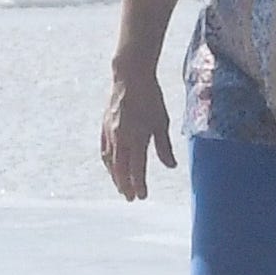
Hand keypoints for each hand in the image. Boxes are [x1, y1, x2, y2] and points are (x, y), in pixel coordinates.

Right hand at [96, 52, 175, 198]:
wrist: (129, 77)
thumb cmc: (150, 98)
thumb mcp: (161, 122)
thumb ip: (164, 146)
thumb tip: (171, 166)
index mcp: (137, 136)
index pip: (137, 167)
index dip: (139, 184)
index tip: (142, 196)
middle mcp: (121, 138)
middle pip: (121, 169)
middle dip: (125, 185)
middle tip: (130, 198)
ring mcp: (110, 133)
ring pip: (110, 161)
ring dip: (115, 176)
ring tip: (121, 187)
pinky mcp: (104, 127)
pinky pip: (104, 150)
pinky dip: (108, 162)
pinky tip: (111, 167)